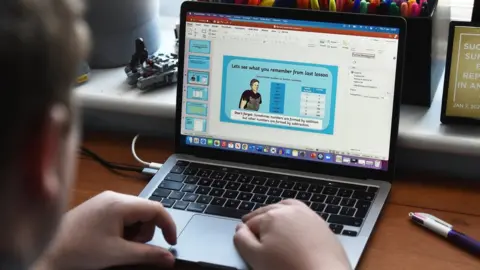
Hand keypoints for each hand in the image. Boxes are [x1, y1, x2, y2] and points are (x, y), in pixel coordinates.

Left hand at [33, 191, 175, 269]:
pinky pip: (122, 214)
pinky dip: (125, 228)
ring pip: (135, 213)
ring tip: (120, 245)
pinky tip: (112, 240)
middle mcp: (114, 196)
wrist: (46, 252)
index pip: (156, 209)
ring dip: (136, 231)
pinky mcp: (99, 206)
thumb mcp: (118, 254)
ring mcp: (105, 200)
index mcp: (120, 204)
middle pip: (146, 210)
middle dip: (147, 231)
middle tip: (134, 248)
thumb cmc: (79, 251)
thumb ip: (147, 254)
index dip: (168, 225)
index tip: (171, 242)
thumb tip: (169, 258)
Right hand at [234, 199, 350, 269]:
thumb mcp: (256, 258)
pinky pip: (303, 214)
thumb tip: (239, 230)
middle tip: (251, 226)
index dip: (246, 232)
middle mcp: (290, 211)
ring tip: (271, 220)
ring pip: (286, 207)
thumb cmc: (291, 269)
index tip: (245, 239)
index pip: (251, 222)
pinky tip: (293, 226)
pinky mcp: (321, 224)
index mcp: (272, 216)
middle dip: (259, 219)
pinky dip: (294, 217)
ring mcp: (308, 215)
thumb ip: (242, 241)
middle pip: (267, 211)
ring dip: (276, 212)